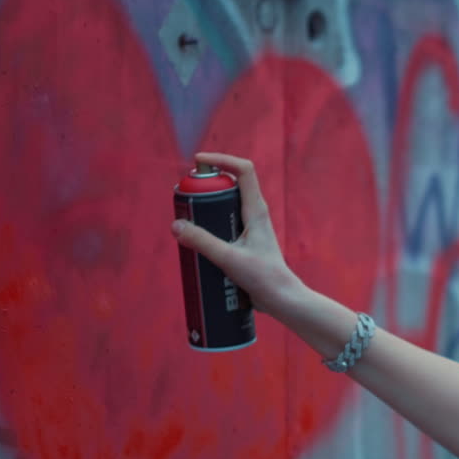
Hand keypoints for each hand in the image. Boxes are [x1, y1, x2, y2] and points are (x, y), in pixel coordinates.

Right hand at [170, 152, 301, 315]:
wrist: (281, 300)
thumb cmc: (264, 278)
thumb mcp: (229, 259)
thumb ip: (203, 242)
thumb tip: (177, 226)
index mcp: (257, 210)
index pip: (244, 170)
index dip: (222, 159)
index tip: (198, 161)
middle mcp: (255, 214)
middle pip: (228, 187)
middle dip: (205, 188)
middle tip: (184, 200)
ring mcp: (250, 228)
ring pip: (224, 208)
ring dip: (204, 210)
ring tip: (186, 223)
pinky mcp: (244, 243)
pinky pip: (223, 227)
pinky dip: (208, 229)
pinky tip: (195, 244)